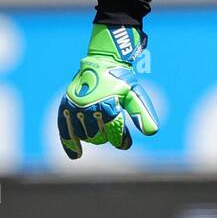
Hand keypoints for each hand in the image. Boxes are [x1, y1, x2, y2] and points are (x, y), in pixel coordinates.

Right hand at [57, 24, 159, 159]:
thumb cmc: (122, 80)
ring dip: (93, 135)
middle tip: (111, 127)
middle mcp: (89, 107)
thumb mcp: (135, 94)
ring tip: (99, 128)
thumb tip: (152, 132)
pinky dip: (69, 143)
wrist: (102, 61)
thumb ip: (143, 113)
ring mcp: (75, 107)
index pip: (114, 133)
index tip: (125, 144)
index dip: (121, 141)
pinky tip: (76, 156)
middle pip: (99, 137)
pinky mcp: (66, 105)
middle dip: (107, 135)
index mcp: (107, 105)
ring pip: (85, 135)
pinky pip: (64, 129)